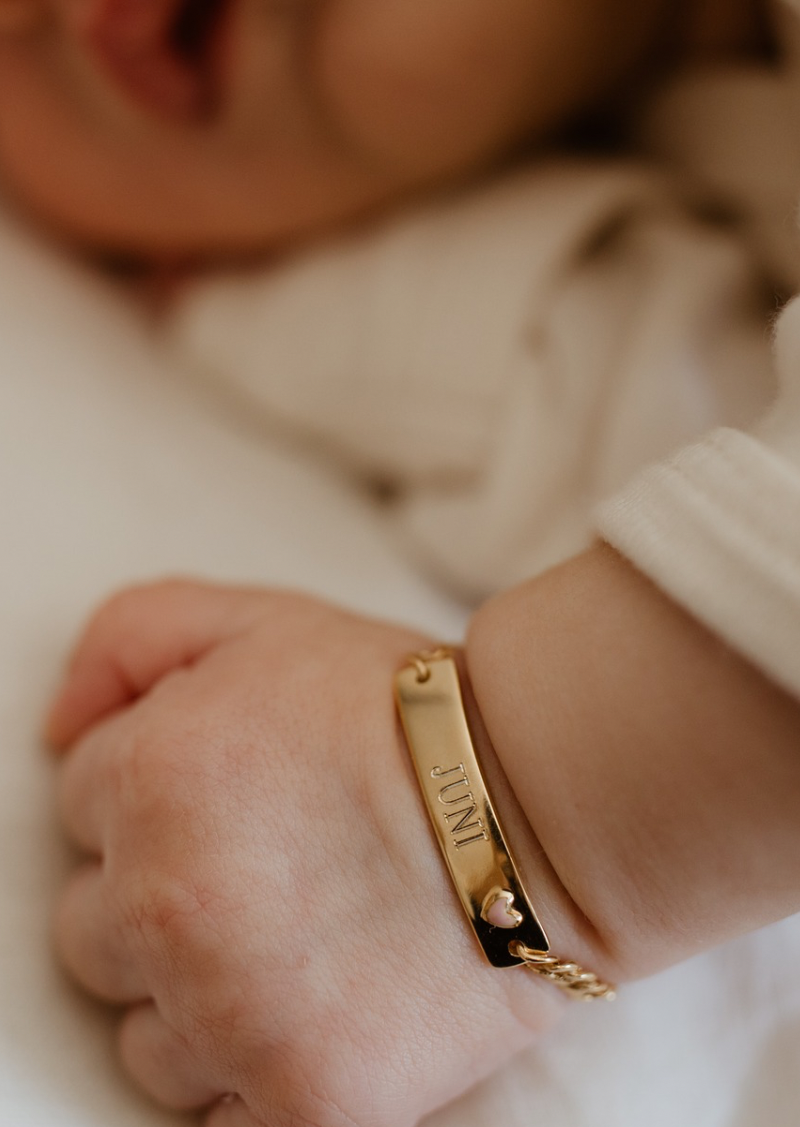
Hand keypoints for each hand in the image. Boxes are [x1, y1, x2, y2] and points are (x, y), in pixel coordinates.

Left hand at [49, 580, 562, 1126]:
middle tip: (268, 867)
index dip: (162, 793)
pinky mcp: (299, 1102)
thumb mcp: (261, 620)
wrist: (546, 809)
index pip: (82, 807)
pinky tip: (314, 1009)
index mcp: (147, 779)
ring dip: (200, 997)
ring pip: (144, 1037)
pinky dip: (252, 1071)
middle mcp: (165, 902)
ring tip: (301, 941)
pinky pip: (212, 1115)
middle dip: (161, 897)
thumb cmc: (403, 711)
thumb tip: (56, 729)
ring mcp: (229, 1013)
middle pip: (92, 931)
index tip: (238, 793)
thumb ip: (128, 637)